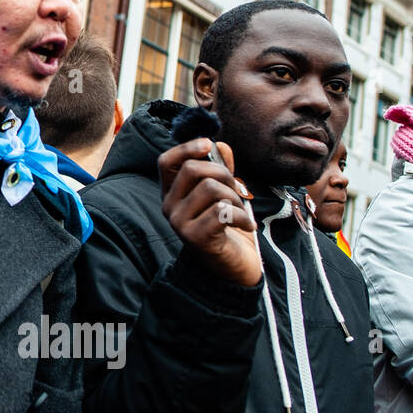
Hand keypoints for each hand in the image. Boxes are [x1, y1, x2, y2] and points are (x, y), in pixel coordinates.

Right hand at [158, 139, 262, 286]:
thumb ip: (221, 168)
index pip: (166, 162)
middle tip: (238, 190)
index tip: (208, 145)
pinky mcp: (194, 237)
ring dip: (236, 198)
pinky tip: (245, 225)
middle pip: (192, 169)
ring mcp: (179, 223)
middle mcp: (169, 207)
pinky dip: (242, 216)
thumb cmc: (227, 227)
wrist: (233, 267)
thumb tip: (220, 145)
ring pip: (211, 189)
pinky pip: (222, 211)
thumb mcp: (225, 193)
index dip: (186, 148)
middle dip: (224, 173)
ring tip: (241, 212)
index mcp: (172, 193)